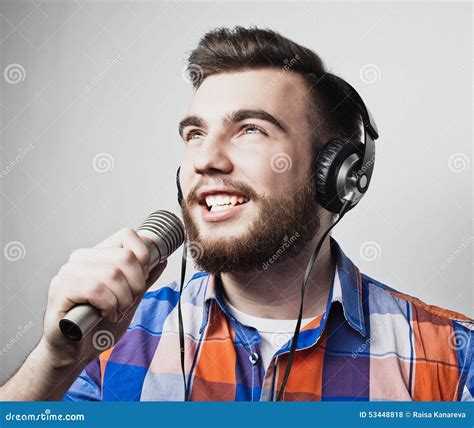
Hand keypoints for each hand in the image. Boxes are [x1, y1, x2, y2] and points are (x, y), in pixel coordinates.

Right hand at [39, 227, 166, 368]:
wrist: (74, 352)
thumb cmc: (98, 325)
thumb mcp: (130, 299)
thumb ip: (144, 279)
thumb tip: (162, 259)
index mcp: (98, 255)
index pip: (127, 235)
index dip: (143, 257)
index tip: (141, 280)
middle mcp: (81, 258)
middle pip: (126, 256)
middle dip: (136, 285)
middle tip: (128, 301)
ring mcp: (68, 272)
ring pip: (113, 273)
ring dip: (123, 299)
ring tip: (116, 311)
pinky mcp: (60, 289)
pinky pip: (96, 289)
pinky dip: (108, 306)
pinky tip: (105, 315)